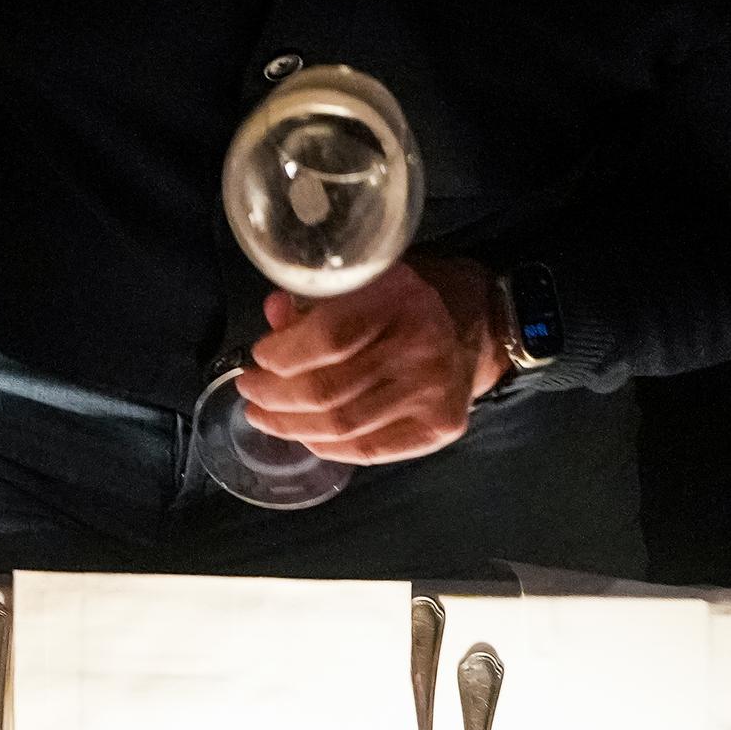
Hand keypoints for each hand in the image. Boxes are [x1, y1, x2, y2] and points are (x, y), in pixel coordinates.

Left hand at [238, 256, 502, 465]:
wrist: (478, 326)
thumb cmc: (410, 301)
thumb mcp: (365, 280)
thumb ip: (317, 298)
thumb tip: (274, 317)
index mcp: (399, 297)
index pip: (326, 339)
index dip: (281, 356)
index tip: (259, 358)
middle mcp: (420, 346)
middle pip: (327, 389)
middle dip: (275, 396)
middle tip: (251, 393)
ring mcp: (433, 392)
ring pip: (342, 425)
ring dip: (291, 426)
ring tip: (266, 417)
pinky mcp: (439, 427)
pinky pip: (368, 449)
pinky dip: (327, 446)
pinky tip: (305, 435)